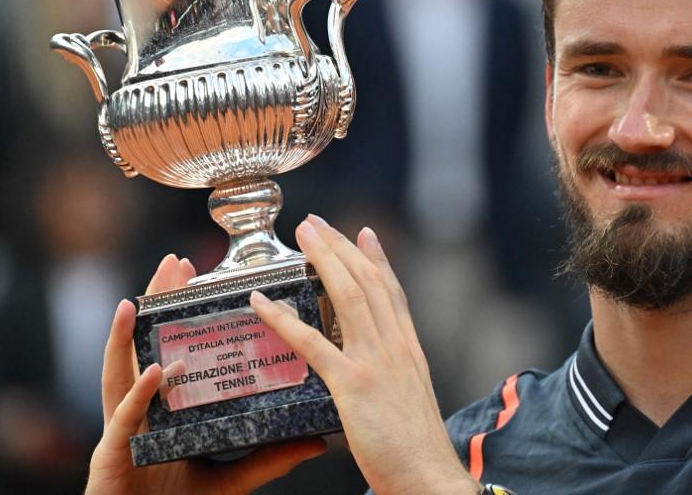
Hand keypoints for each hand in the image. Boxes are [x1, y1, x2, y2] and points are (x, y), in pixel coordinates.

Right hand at [85, 254, 326, 494]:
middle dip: (157, 303)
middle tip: (174, 263)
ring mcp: (123, 428)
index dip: (180, 312)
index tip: (197, 274)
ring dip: (128, 335)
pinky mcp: (114, 453)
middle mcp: (143, 409)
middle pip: (147, 345)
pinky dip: (140, 393)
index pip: (173, 347)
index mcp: (168, 407)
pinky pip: (128, 418)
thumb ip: (267, 458)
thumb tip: (316, 442)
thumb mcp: (231, 477)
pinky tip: (156, 370)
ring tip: (139, 299)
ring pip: (122, 372)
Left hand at [249, 216, 478, 494]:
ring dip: (323, 260)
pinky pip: (312, 344)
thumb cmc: (419, 450)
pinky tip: (260, 302)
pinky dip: (283, 319)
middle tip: (317, 222)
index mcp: (410, 352)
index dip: (378, 259)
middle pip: (369, 283)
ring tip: (302, 235)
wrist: (431, 477)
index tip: (363, 232)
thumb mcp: (413, 402)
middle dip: (342, 247)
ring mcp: (376, 363)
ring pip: (348, 297)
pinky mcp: (353, 385)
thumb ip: (396, 380)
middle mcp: (396, 347)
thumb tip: (382, 377)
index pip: (393, 293)